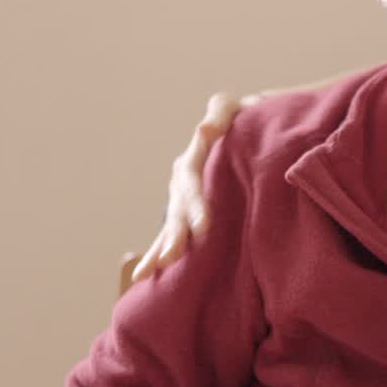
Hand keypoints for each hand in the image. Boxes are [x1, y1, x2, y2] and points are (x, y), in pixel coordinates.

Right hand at [130, 69, 355, 284]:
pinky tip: (145, 276)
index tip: (203, 226)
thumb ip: (221, 113)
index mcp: (193, 158)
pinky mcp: (183, 214)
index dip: (195, 205)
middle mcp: (181, 181)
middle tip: (174, 255)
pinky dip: (155, 254)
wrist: (238, 133)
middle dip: (175, 234)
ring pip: (168, 226)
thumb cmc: (241, 120)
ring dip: (160, 248)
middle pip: (176, 210)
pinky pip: (166, 236)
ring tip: (150, 272)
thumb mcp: (233, 110)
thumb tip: (205, 128)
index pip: (191, 182)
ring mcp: (179, 199)